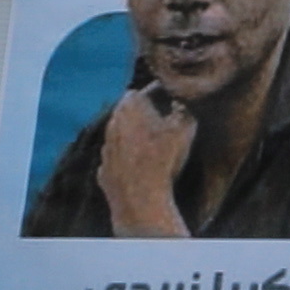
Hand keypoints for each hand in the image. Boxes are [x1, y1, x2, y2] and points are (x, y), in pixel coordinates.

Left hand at [96, 88, 198, 236]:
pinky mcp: (104, 170)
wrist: (140, 199)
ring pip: (122, 134)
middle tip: (169, 120)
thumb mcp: (185, 127)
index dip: (165, 93)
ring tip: (158, 146)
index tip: (178, 101)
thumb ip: (183, 108)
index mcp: (130, 106)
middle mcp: (112, 123)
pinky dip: (129, 160)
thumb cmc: (163, 158)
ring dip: (136, 136)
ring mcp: (105, 148)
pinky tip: (144, 168)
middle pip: (132, 111)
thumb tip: (181, 101)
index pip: (149, 90)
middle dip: (148, 113)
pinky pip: (118, 159)